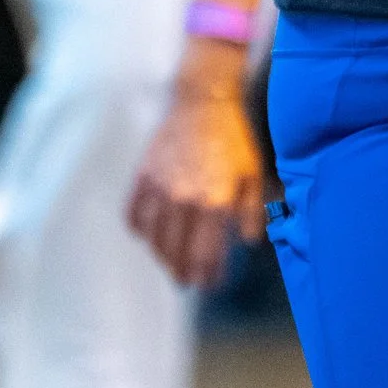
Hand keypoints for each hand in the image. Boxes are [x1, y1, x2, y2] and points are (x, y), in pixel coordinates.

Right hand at [127, 69, 266, 287]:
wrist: (203, 103)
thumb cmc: (234, 140)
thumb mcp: (253, 176)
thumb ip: (252, 212)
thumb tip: (248, 242)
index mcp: (214, 203)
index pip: (206, 254)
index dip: (207, 275)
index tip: (209, 284)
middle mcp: (184, 200)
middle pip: (178, 252)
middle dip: (182, 273)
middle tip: (186, 283)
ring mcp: (160, 189)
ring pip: (154, 237)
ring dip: (161, 256)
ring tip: (169, 264)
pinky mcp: (144, 176)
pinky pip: (134, 213)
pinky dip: (139, 229)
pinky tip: (147, 237)